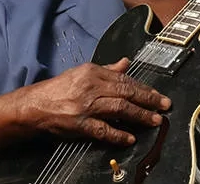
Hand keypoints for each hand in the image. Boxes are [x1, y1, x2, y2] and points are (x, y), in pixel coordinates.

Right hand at [22, 58, 170, 145]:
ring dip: (139, 115)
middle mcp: (91, 87)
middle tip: (164, 106)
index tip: (158, 94)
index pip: (124, 79)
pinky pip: (103, 129)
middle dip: (148, 99)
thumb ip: (106, 69)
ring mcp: (86, 106)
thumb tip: (126, 63)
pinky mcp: (80, 123)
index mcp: (92, 72)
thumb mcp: (82, 73)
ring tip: (154, 120)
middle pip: (126, 92)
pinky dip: (118, 134)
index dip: (144, 87)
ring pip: (119, 109)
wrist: (34, 105)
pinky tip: (130, 137)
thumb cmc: (58, 89)